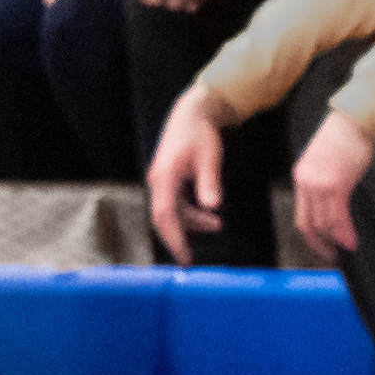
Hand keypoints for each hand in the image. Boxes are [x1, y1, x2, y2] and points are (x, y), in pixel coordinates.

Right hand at [145, 86, 227, 256]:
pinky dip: (189, 213)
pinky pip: (175, 203)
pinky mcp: (168, 179)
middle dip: (176, 238)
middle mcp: (158, 180)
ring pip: (171, 211)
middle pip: (163, 217)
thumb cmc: (200, 134)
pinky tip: (208, 216)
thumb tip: (212, 207)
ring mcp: (162, 180)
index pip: (166, 214)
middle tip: (188, 260)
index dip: (174, 237)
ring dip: (190, 223)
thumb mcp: (210, 158)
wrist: (192, 114)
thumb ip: (210, 183)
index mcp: (165, 177)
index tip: (183, 256)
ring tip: (216, 227)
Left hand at [288, 112, 374, 253]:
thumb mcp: (324, 162)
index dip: (310, 233)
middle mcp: (306, 183)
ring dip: (336, 238)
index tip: (320, 245)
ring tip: (347, 248)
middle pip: (309, 221)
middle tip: (332, 254)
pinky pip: (338, 216)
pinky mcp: (338, 185)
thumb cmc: (342, 139)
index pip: (301, 213)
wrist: (352, 122)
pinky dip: (344, 232)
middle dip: (320, 241)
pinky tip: (351, 242)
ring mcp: (320, 185)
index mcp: (301, 177)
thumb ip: (323, 181)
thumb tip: (331, 202)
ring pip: (324, 221)